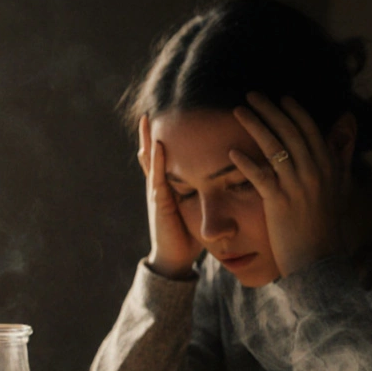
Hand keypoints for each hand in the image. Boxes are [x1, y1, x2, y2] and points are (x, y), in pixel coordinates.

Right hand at [138, 115, 202, 278]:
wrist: (174, 259)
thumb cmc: (187, 236)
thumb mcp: (195, 210)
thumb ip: (202, 195)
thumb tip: (223, 182)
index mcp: (167, 188)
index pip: (162, 159)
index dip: (161, 139)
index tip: (164, 118)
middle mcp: (158, 187)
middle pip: (151, 154)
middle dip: (149, 133)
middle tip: (148, 111)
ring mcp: (156, 193)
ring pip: (150, 161)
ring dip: (149, 140)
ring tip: (147, 119)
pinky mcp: (160, 203)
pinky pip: (157, 177)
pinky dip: (158, 160)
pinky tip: (158, 145)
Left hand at [229, 94, 344, 277]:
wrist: (319, 259)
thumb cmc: (325, 223)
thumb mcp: (340, 184)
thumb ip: (341, 152)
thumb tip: (348, 119)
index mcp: (330, 165)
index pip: (310, 129)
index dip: (294, 111)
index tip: (280, 98)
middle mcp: (316, 171)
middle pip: (289, 131)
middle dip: (270, 109)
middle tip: (252, 95)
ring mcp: (298, 186)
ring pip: (273, 147)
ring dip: (254, 125)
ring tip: (238, 111)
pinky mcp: (280, 202)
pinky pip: (260, 175)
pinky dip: (245, 161)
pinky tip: (231, 151)